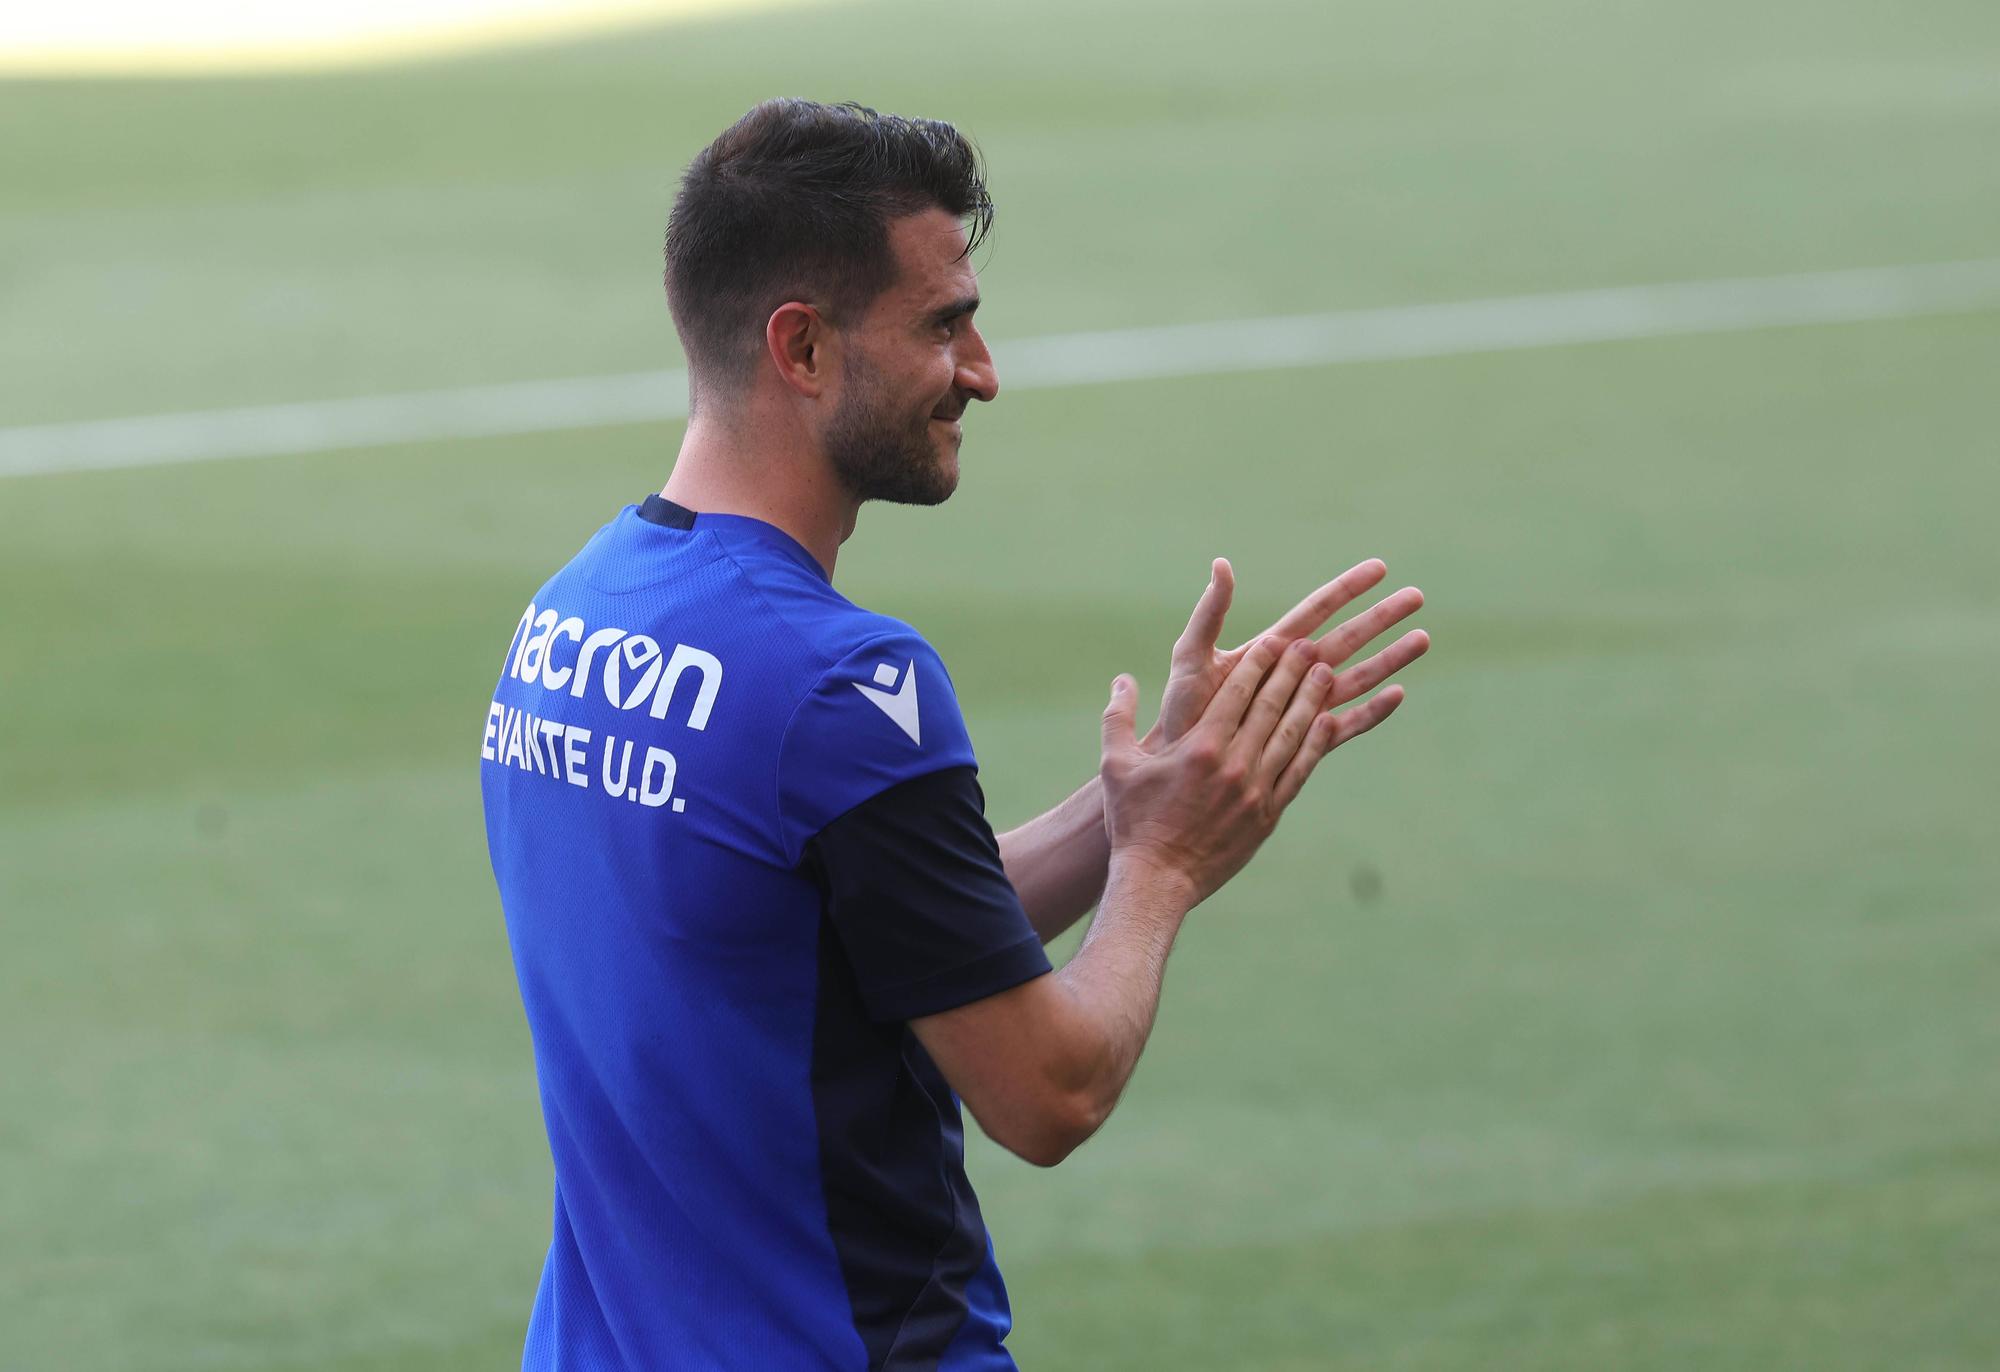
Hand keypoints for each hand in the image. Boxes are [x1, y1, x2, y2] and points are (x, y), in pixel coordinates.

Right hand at [1099, 635, 1342, 906]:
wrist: (1158, 881)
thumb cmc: (1133, 821)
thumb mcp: (1115, 765)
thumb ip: (1118, 717)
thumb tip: (1122, 679)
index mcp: (1200, 748)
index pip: (1237, 693)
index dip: (1259, 663)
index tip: (1275, 639)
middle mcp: (1234, 765)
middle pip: (1271, 707)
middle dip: (1292, 672)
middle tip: (1311, 645)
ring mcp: (1256, 791)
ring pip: (1291, 735)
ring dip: (1310, 701)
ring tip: (1327, 673)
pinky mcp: (1268, 815)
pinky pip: (1299, 771)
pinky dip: (1315, 744)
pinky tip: (1328, 722)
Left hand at [1144, 557, 1427, 754]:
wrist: (1181, 763)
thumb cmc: (1182, 709)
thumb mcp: (1192, 655)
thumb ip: (1210, 613)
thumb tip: (1222, 565)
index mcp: (1271, 648)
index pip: (1317, 609)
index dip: (1347, 588)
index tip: (1379, 567)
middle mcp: (1295, 673)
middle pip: (1348, 637)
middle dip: (1382, 617)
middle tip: (1418, 595)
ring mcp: (1304, 706)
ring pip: (1358, 676)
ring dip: (1390, 658)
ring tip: (1423, 639)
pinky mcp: (1307, 740)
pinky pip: (1348, 724)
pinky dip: (1373, 711)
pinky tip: (1398, 695)